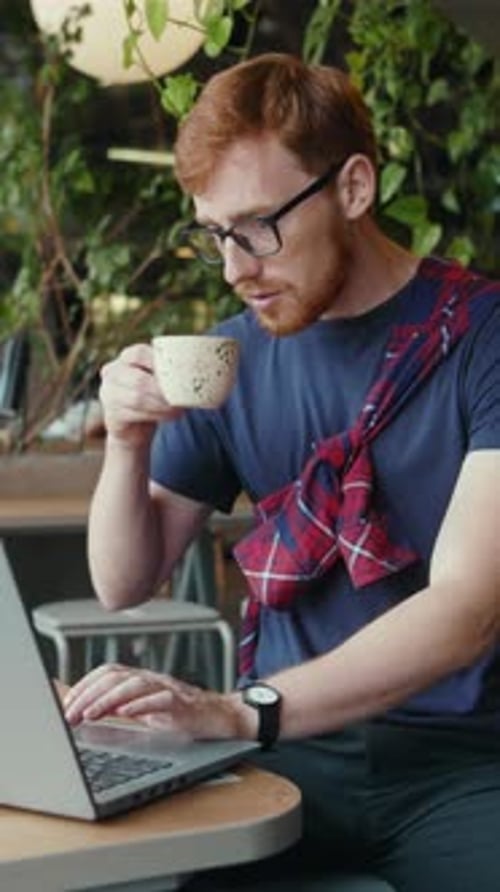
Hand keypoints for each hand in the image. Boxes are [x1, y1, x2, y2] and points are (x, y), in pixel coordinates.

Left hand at [63, 663, 241, 741]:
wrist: (223, 718)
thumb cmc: (182, 716)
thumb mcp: (147, 710)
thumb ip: (120, 708)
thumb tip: (85, 712)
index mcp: (141, 680)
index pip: (107, 672)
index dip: (84, 685)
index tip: (66, 704)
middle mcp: (152, 680)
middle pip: (116, 677)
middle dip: (89, 694)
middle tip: (70, 714)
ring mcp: (169, 690)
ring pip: (134, 685)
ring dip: (108, 699)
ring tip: (90, 714)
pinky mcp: (184, 705)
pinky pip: (161, 700)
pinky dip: (141, 705)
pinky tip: (126, 714)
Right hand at [99, 344, 182, 447]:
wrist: (132, 429)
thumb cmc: (151, 398)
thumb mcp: (157, 380)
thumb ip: (169, 372)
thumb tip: (204, 368)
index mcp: (125, 359)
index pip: (138, 353)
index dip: (158, 363)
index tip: (179, 375)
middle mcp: (113, 373)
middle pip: (139, 380)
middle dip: (163, 391)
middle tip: (182, 398)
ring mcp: (108, 394)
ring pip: (138, 398)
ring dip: (162, 405)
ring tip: (179, 409)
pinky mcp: (112, 415)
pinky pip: (135, 414)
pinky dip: (156, 415)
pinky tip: (170, 416)